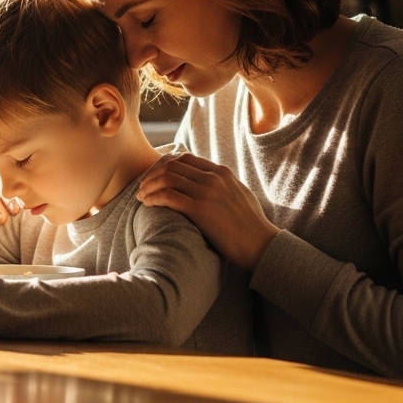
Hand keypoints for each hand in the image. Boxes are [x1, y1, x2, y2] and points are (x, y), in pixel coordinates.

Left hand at [137, 153, 279, 271]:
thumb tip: (211, 183)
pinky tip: (147, 204)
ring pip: (167, 179)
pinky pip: (168, 196)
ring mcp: (207, 192)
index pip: (185, 158)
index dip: (164, 165)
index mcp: (222, 172)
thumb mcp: (239, 195)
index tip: (154, 176)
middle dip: (152, 175)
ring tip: (141, 196)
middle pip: (172, 166)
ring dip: (149, 186)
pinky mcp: (201, 209)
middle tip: (142, 187)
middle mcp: (213, 178)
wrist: (261, 244)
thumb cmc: (251, 225)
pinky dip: (153, 198)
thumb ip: (224, 185)